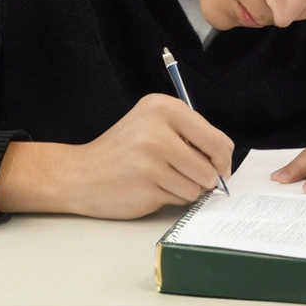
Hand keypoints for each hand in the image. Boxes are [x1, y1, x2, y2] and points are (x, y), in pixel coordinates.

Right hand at [61, 94, 232, 219]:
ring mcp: (151, 157)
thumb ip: (188, 135)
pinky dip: (172, 197)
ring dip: (186, 188)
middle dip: (206, 177)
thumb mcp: (153, 125)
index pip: (216, 138)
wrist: (81, 173)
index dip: (222, 158)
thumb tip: (224, 162)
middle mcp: (157, 128)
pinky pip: (182, 198)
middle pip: (211, 164)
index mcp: (163, 107)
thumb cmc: (122, 151)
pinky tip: (151, 187)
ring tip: (161, 178)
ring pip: (198, 184)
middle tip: (186, 174)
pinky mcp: (147, 183)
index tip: (217, 166)